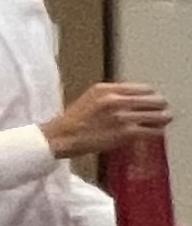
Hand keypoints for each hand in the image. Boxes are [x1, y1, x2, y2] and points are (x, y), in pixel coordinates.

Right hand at [41, 81, 169, 158]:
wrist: (62, 137)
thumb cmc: (74, 121)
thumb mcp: (90, 98)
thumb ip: (111, 95)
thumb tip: (133, 98)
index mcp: (107, 89)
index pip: (143, 88)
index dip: (151, 95)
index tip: (153, 101)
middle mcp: (116, 100)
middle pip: (154, 99)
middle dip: (160, 106)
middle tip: (163, 111)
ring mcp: (121, 117)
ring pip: (156, 115)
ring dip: (163, 119)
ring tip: (163, 121)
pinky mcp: (125, 133)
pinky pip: (152, 131)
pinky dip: (156, 132)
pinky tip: (154, 133)